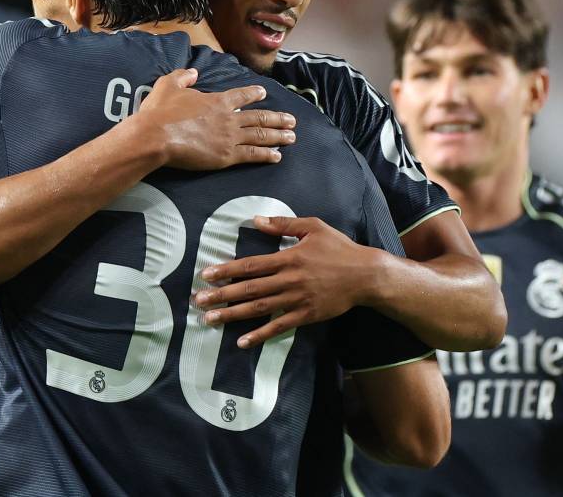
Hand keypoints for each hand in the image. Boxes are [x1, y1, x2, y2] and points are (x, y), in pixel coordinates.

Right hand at [136, 68, 296, 169]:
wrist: (156, 136)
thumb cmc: (160, 112)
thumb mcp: (168, 85)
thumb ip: (182, 77)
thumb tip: (193, 72)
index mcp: (217, 101)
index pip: (241, 95)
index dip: (253, 93)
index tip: (263, 93)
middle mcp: (228, 118)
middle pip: (259, 117)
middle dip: (277, 118)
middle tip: (291, 120)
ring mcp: (230, 138)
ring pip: (260, 136)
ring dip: (278, 136)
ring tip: (292, 136)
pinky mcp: (226, 156)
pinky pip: (252, 155)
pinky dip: (266, 155)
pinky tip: (277, 156)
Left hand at [194, 215, 384, 347]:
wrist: (365, 275)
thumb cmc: (339, 248)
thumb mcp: (313, 227)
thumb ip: (283, 224)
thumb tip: (255, 220)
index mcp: (288, 257)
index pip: (250, 265)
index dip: (226, 270)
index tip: (205, 274)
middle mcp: (288, 280)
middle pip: (248, 289)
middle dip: (220, 295)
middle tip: (197, 301)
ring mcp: (296, 300)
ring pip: (259, 309)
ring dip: (232, 315)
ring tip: (209, 320)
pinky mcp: (305, 315)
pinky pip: (278, 327)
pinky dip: (259, 335)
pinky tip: (242, 341)